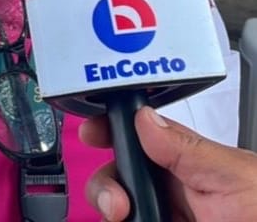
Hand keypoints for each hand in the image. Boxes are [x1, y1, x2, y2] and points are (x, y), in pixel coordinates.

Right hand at [80, 106, 256, 221]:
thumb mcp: (237, 178)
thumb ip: (189, 149)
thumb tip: (144, 117)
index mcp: (190, 166)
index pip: (137, 138)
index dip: (110, 131)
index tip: (91, 134)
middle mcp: (173, 195)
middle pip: (118, 179)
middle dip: (106, 185)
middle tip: (117, 205)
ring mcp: (165, 217)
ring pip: (118, 211)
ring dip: (110, 208)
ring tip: (122, 216)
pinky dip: (116, 220)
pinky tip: (120, 219)